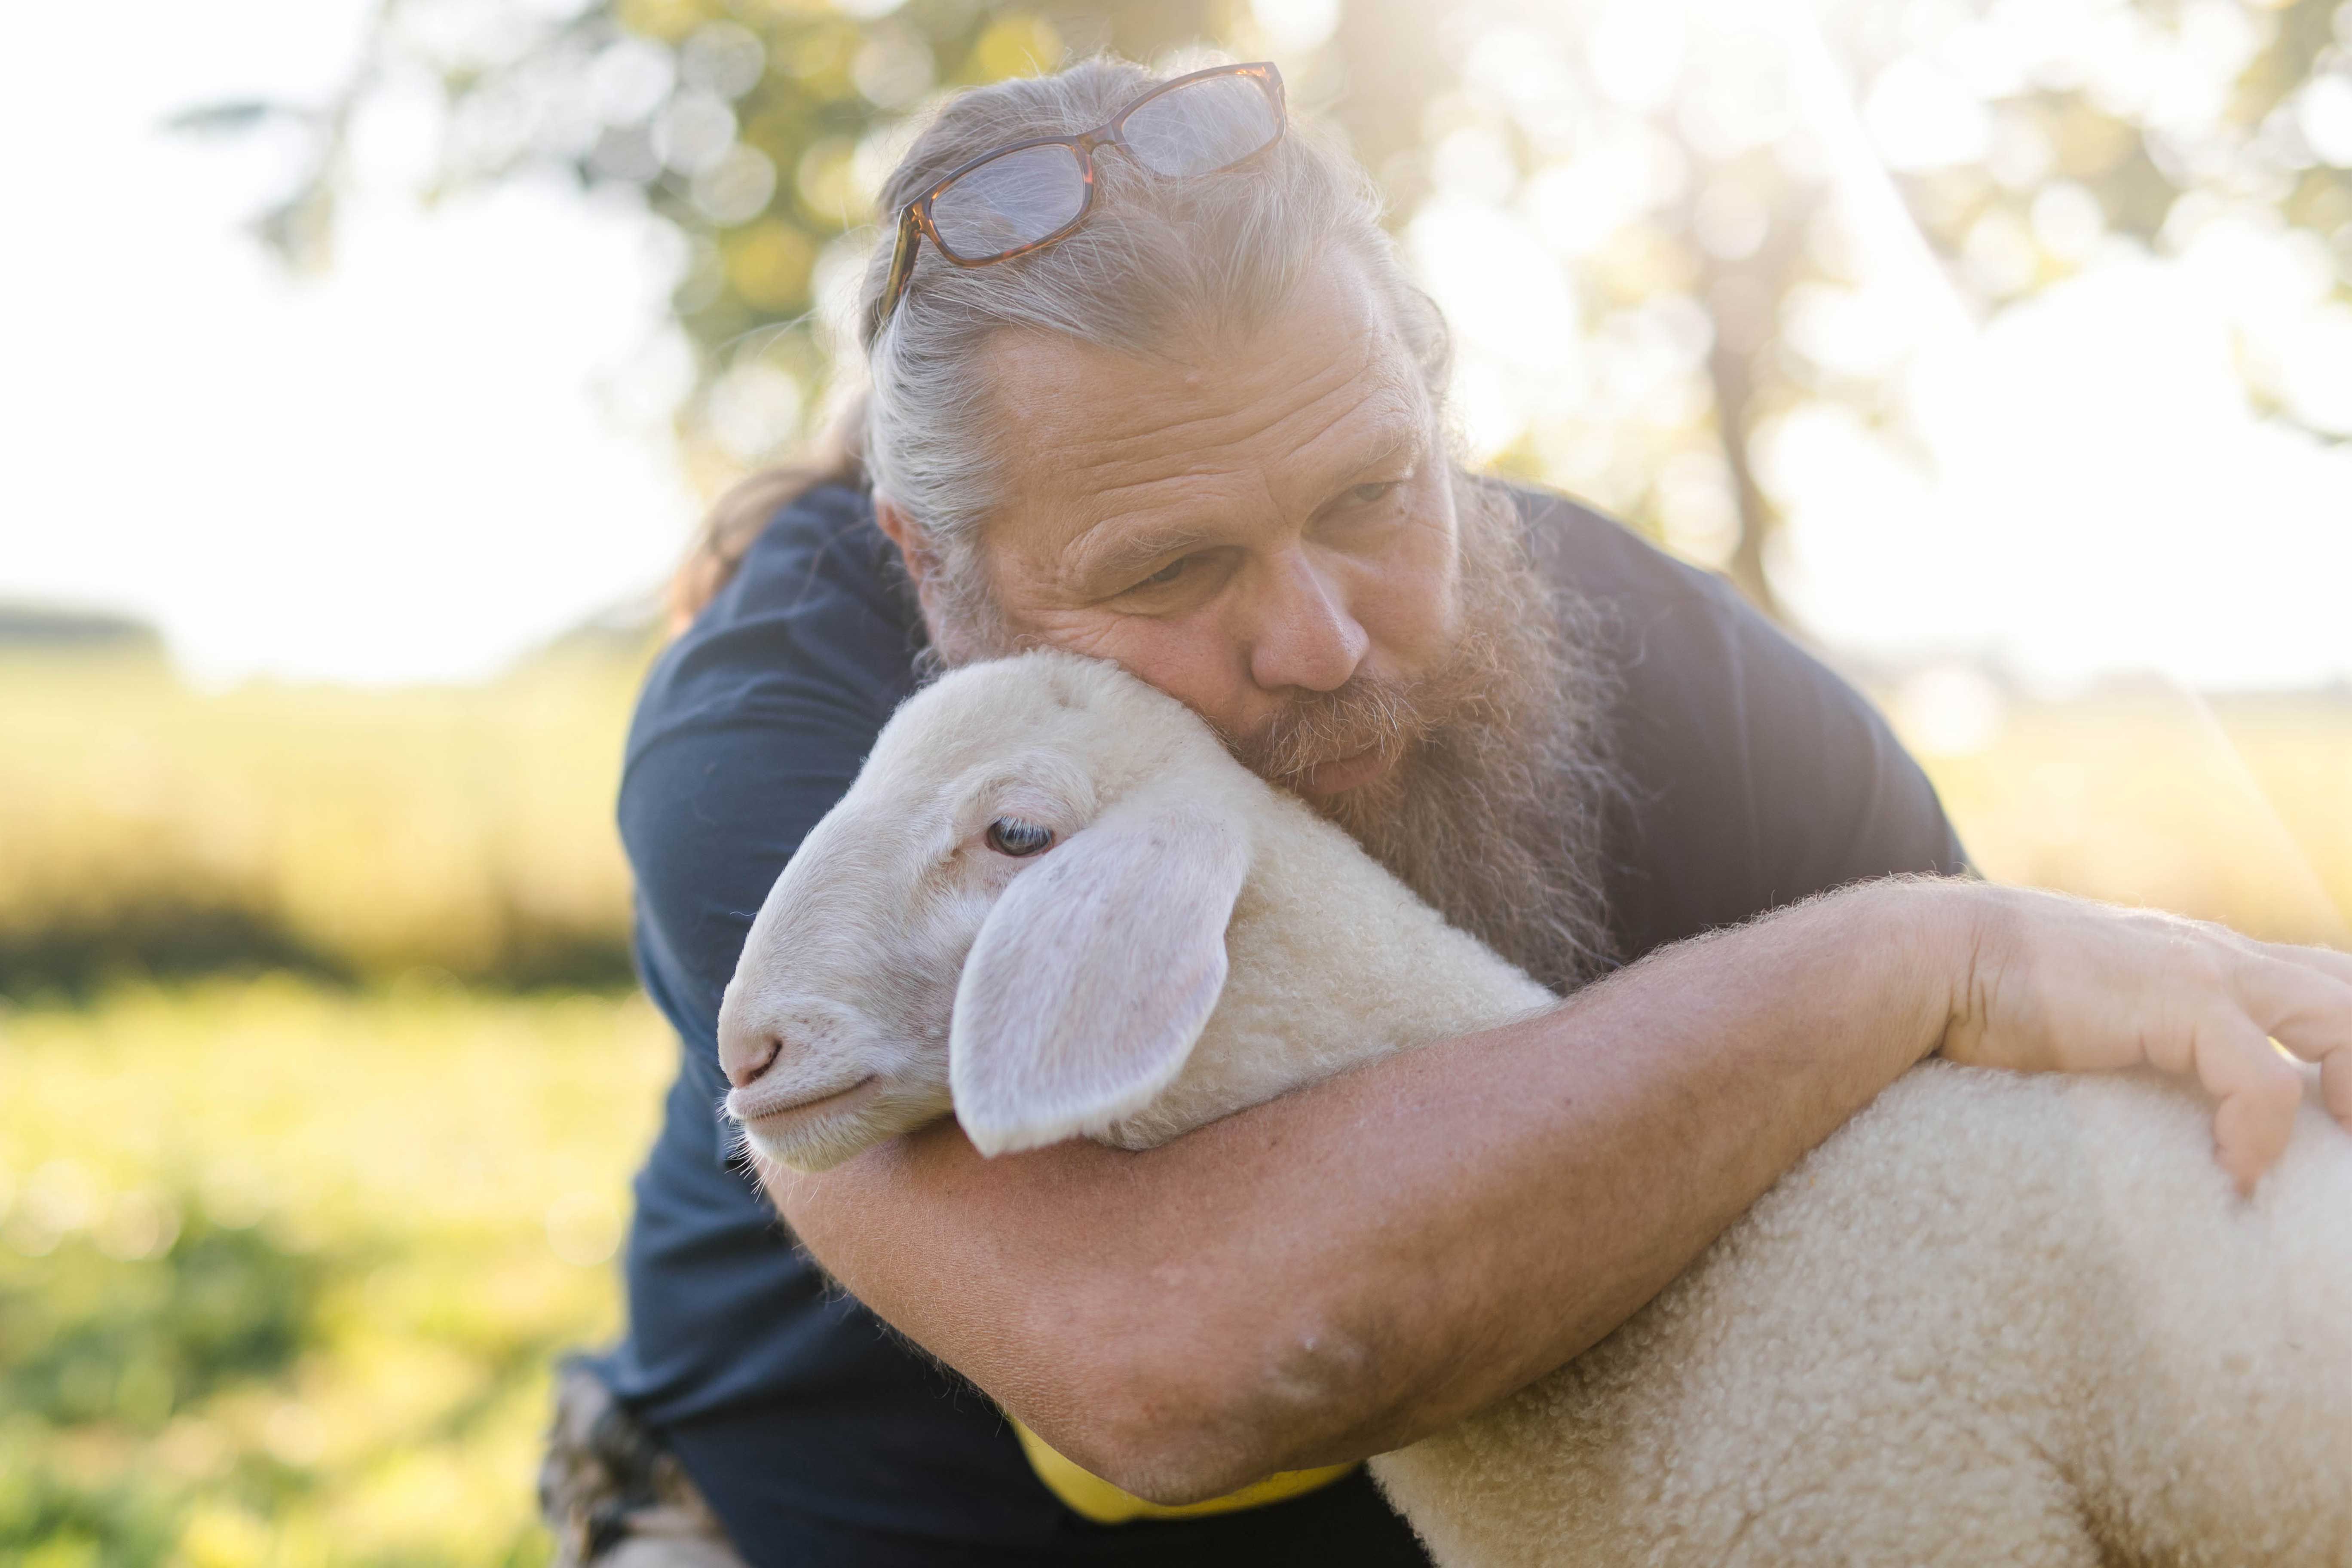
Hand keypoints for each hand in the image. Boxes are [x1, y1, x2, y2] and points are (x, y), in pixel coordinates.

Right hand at [1937, 882, 2351, 1193]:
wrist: (1936, 959)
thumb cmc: (1998, 997)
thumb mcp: (2098, 1013)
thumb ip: (2143, 1037)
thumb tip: (2162, 1108)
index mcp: (2205, 958)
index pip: (2321, 983)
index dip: (2346, 1047)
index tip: (2333, 1122)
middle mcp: (2220, 955)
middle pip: (2348, 991)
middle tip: (2344, 1136)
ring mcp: (2205, 971)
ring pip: (2343, 1019)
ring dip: (2351, 1090)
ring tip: (2326, 1154)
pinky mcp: (2179, 1000)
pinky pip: (2263, 1077)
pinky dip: (2263, 1133)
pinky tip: (2235, 1175)